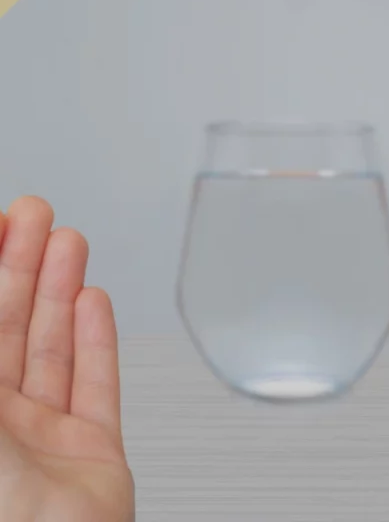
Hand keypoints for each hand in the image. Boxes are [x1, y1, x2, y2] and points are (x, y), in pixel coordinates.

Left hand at [0, 197, 133, 521]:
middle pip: (3, 326)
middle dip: (20, 264)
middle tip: (36, 214)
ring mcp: (38, 440)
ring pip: (49, 348)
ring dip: (59, 290)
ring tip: (68, 241)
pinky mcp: (90, 455)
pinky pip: (95, 386)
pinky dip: (97, 340)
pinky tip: (93, 304)